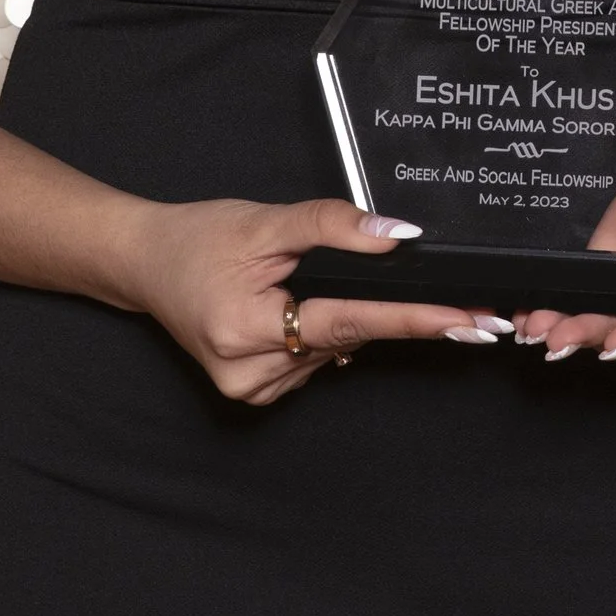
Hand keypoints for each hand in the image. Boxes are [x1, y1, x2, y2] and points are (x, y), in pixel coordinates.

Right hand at [118, 195, 503, 406]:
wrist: (146, 263)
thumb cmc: (199, 239)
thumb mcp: (265, 221)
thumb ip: (332, 226)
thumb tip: (398, 237)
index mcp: (247, 328)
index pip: (351, 321)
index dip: (417, 320)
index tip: (469, 324)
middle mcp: (250, 372)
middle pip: (347, 336)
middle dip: (376, 309)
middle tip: (380, 284)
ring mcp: (252, 389)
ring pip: (334, 349)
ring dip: (339, 317)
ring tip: (293, 282)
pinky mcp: (256, 393)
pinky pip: (314, 360)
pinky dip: (319, 333)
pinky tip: (292, 309)